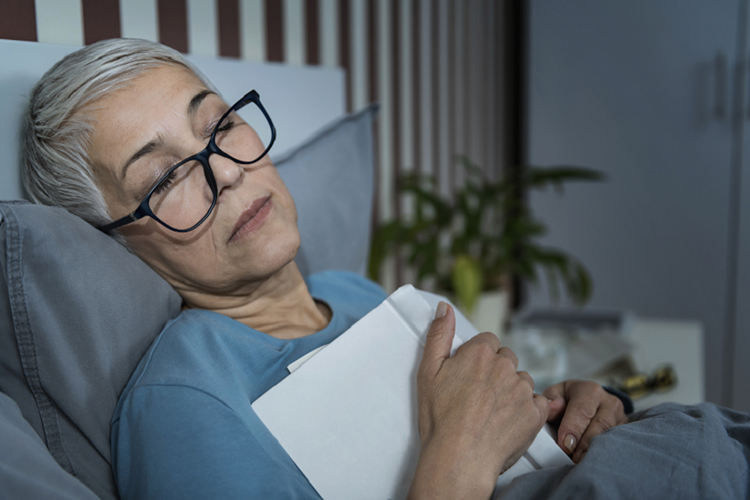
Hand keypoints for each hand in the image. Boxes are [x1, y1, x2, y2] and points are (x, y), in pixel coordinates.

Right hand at [408, 302, 548, 499]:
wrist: (458, 459)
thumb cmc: (439, 420)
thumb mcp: (428, 371)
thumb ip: (438, 334)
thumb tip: (445, 307)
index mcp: (479, 353)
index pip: (488, 342)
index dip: (478, 358)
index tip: (469, 377)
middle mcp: (505, 366)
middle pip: (506, 360)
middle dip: (496, 373)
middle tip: (478, 397)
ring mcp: (522, 390)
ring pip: (521, 381)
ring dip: (511, 391)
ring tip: (491, 412)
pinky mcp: (535, 413)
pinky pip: (536, 403)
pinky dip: (526, 410)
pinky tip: (508, 421)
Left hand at [543, 380, 628, 462]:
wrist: (586, 403)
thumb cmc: (566, 400)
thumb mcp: (555, 395)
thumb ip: (552, 401)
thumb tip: (552, 407)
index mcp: (589, 391)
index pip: (582, 410)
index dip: (573, 428)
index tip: (565, 444)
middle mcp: (609, 402)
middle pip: (601, 424)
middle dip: (586, 443)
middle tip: (574, 457)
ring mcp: (621, 417)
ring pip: (611, 435)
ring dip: (595, 450)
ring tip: (582, 461)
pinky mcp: (625, 432)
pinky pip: (618, 443)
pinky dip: (605, 453)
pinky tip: (594, 461)